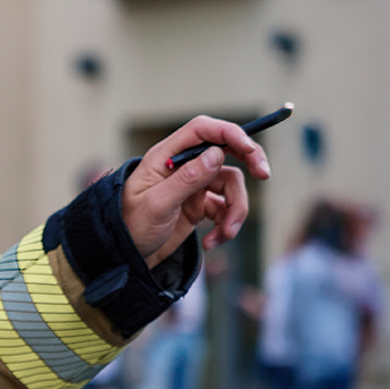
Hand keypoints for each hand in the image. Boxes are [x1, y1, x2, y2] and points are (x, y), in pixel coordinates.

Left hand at [123, 116, 270, 266]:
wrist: (124, 257)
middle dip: (248, 161)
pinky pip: (226, 208)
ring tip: (224, 234)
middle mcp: (182, 166)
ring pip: (231, 186)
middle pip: (225, 150)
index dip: (229, 133)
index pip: (202, 130)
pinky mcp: (200, 206)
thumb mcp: (156, 205)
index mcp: (166, 156)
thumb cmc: (129, 227)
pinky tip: (212, 242)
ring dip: (235, 211)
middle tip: (265, 174)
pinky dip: (226, 226)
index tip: (250, 149)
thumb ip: (186, 179)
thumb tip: (216, 154)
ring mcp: (193, 186)